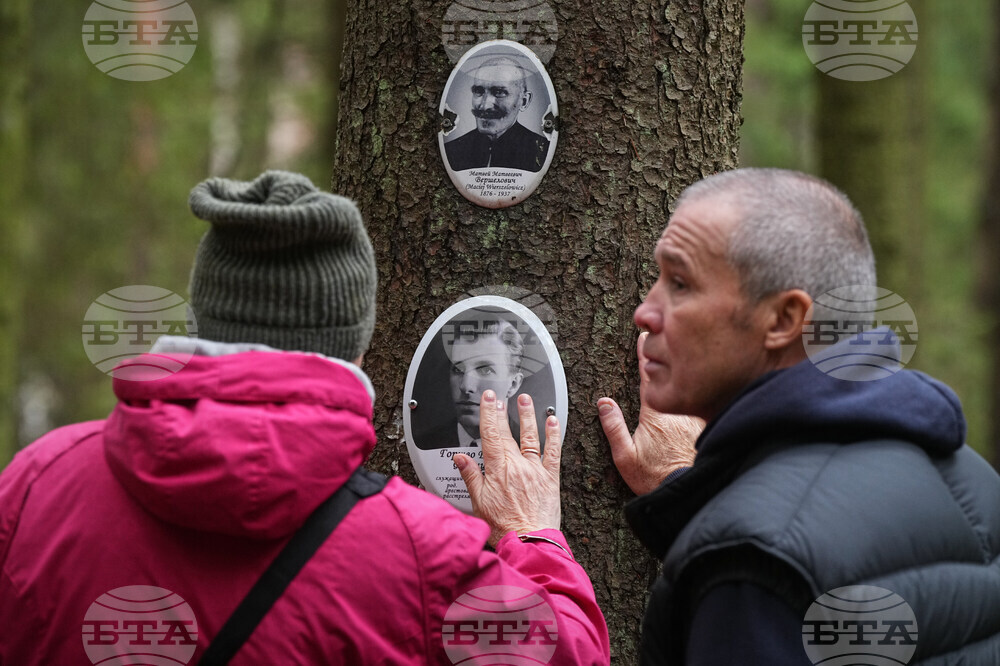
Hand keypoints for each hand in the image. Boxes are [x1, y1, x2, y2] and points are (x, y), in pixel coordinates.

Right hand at [454, 391, 562, 546]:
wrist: (529, 541)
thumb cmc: (504, 527)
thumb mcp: (479, 503)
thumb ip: (471, 477)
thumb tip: (460, 458)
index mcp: (498, 470)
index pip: (490, 435)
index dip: (489, 414)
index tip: (489, 399)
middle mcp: (517, 466)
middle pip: (508, 433)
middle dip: (503, 412)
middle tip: (501, 396)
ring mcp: (535, 470)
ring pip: (531, 437)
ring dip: (528, 416)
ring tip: (525, 400)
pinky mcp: (550, 478)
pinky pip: (553, 452)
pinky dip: (553, 435)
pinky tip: (553, 421)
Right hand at [598, 332, 703, 494]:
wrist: (688, 491)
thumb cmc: (656, 478)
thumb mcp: (625, 457)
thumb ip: (613, 428)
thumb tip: (604, 403)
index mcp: (655, 415)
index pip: (649, 377)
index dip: (644, 355)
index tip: (643, 337)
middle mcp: (677, 412)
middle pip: (673, 377)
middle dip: (667, 357)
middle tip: (662, 338)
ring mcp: (694, 418)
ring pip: (690, 388)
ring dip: (684, 374)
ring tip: (682, 359)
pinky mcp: (705, 427)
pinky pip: (701, 403)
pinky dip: (699, 392)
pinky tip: (701, 388)